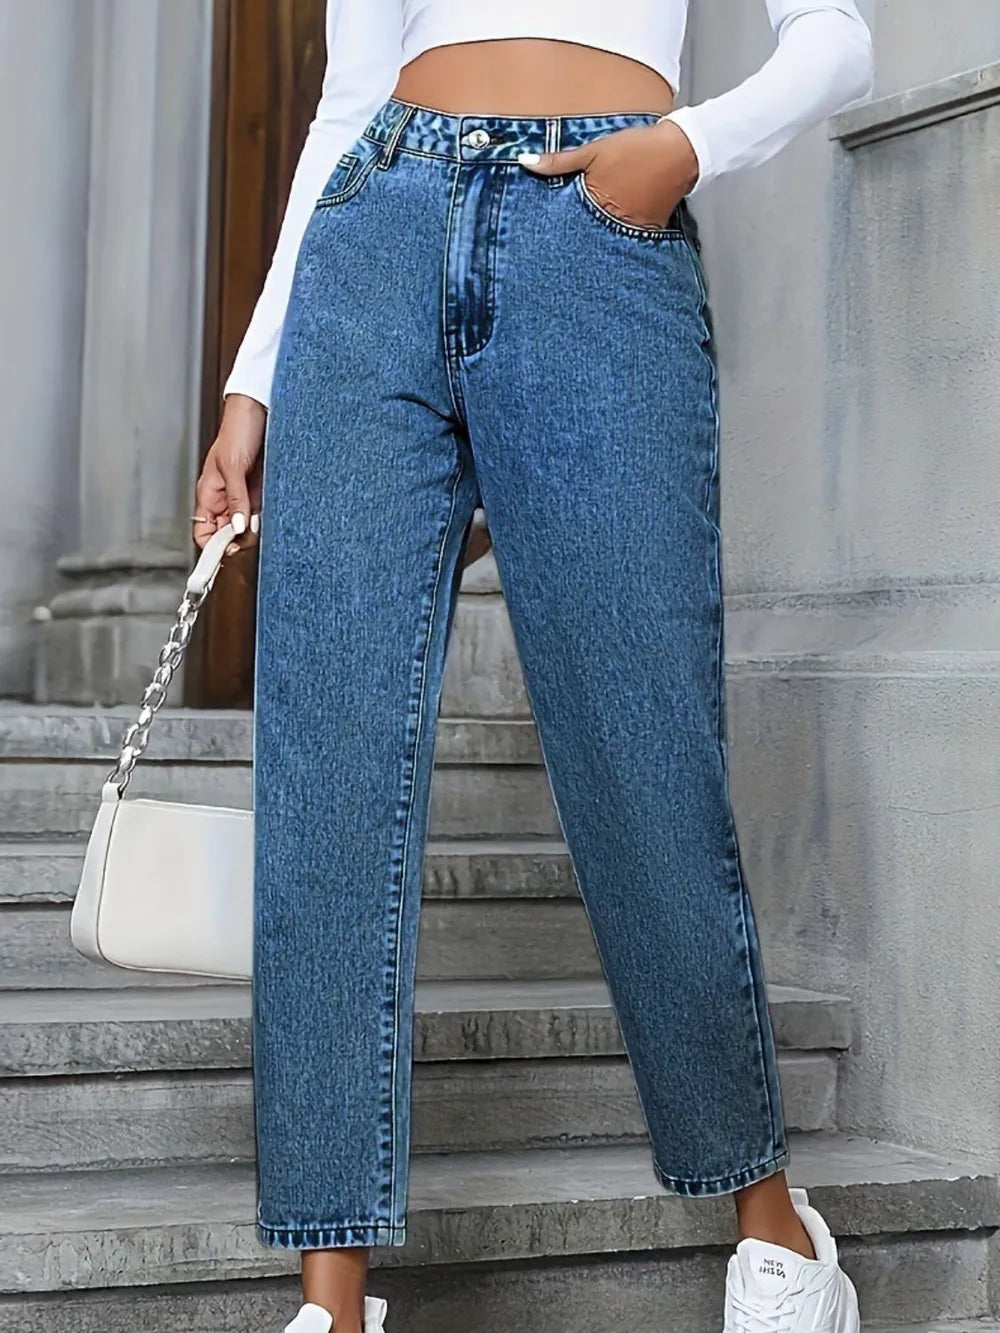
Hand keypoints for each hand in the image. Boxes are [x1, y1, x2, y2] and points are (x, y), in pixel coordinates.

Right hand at [194, 394, 265, 551]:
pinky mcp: (260, 491)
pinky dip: (266, 519)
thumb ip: (235, 499)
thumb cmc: (238, 430)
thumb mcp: (232, 467)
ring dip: (255, 531)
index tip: (228, 554)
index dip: (213, 547)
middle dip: (238, 541)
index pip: (203, 533)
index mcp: (208, 493)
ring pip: (246, 526)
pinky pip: (261, 513)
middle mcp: (224, 498)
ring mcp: (243, 496)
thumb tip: (238, 528)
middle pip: (226, 534)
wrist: (260, 410)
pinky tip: (272, 519)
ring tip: (263, 529)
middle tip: (251, 542)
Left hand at [519, 120, 698, 230]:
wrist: (680, 150)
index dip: (555, 230)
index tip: (542, 236)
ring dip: (595, 239)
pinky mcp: (647, 230)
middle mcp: (615, 224)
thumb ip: (559, 161)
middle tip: (554, 249)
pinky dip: (615, 235)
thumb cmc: (638, 148)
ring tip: (582, 243)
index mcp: (598, 206)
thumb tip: (526, 162)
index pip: (567, 225)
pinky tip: (608, 233)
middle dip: (574, 239)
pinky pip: (625, 238)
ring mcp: (632, 230)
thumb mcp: (594, 150)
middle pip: (585, 237)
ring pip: (605, 240)